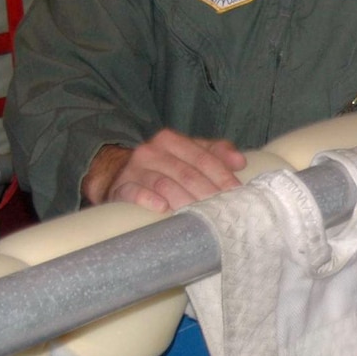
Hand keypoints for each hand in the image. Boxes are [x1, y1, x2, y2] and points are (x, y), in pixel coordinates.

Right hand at [82, 129, 246, 211]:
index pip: (202, 158)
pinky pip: (134, 192)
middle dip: (208, 192)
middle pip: (187, 173)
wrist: (116, 173)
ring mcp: (135, 169)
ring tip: (202, 215)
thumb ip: (215, 153)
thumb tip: (240, 162)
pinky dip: (149, 199)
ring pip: (165, 184)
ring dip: (185, 200)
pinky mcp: (120, 187)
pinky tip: (163, 208)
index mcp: (172, 140)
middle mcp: (152, 151)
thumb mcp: (188, 154)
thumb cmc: (162, 167)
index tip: (237, 193)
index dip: (222, 176)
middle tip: (224, 210)